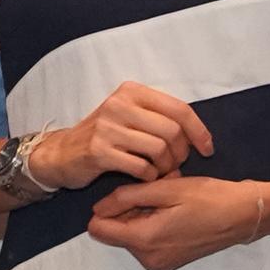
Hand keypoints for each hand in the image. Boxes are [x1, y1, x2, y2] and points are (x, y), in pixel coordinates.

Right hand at [29, 83, 214, 189]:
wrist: (62, 154)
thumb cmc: (105, 137)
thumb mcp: (130, 116)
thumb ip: (159, 118)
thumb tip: (196, 134)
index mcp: (132, 92)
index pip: (179, 108)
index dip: (199, 131)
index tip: (206, 149)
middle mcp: (119, 104)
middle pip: (172, 131)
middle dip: (181, 153)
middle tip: (176, 164)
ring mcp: (107, 127)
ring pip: (158, 149)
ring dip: (166, 167)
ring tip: (161, 172)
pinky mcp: (99, 151)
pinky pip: (141, 167)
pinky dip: (150, 177)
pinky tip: (146, 178)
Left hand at [86, 176, 269, 269]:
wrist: (245, 215)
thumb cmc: (209, 198)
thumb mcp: (166, 189)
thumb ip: (126, 197)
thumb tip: (98, 208)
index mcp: (144, 241)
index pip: (98, 229)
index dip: (107, 207)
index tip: (131, 193)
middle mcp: (147, 260)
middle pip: (116, 231)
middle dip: (130, 209)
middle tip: (160, 193)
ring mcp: (160, 264)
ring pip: (132, 234)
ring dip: (144, 214)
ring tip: (171, 200)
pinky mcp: (170, 263)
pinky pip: (147, 241)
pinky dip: (155, 224)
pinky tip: (176, 211)